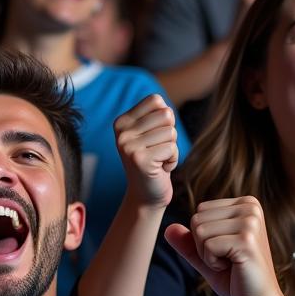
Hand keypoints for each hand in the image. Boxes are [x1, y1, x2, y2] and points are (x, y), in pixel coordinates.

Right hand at [113, 94, 178, 210]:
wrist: (145, 195)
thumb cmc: (153, 161)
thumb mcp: (150, 133)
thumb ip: (156, 115)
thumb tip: (166, 109)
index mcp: (121, 121)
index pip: (155, 100)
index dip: (164, 119)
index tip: (154, 137)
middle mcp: (121, 132)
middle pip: (166, 115)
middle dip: (169, 134)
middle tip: (157, 151)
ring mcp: (128, 146)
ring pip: (171, 132)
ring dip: (171, 149)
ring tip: (158, 160)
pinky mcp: (140, 160)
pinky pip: (172, 148)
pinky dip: (173, 160)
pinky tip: (160, 169)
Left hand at [163, 196, 290, 295]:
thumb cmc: (236, 279)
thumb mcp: (207, 257)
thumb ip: (188, 242)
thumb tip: (168, 228)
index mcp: (245, 204)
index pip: (200, 211)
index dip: (204, 237)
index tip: (227, 250)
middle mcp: (250, 207)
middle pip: (197, 219)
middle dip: (203, 245)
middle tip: (228, 259)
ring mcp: (250, 222)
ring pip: (199, 231)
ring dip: (208, 254)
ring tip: (231, 263)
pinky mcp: (247, 239)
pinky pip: (207, 246)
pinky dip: (212, 262)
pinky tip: (234, 268)